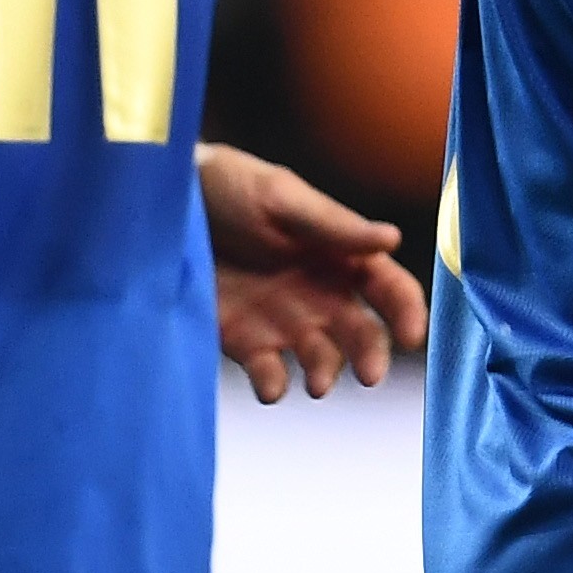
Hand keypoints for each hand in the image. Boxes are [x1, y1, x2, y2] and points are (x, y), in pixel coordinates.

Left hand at [206, 140, 427, 399]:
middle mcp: (319, 293)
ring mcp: (284, 321)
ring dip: (327, 374)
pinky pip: (270, 374)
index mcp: (338, 254)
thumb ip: (333, 224)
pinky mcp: (245, 342)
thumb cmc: (226, 186)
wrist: (159, 208)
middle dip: (372, 355)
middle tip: (370, 374)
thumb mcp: (279, 197)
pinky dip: (275, 386)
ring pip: (322, 361)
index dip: (407, 310)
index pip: (388, 287)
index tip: (413, 335)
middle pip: (362, 333)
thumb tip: (392, 239)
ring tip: (319, 383)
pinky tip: (272, 385)